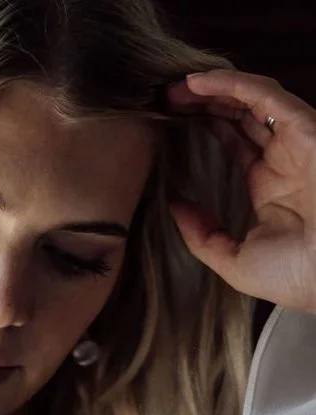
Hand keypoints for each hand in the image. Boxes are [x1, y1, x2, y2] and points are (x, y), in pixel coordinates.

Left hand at [166, 69, 315, 313]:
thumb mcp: (235, 261)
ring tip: (177, 87)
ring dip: (215, 88)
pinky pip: (267, 95)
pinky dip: (233, 84)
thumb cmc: (295, 277)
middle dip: (206, 102)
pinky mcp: (306, 129)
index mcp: (271, 187)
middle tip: (167, 97)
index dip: (208, 125)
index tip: (174, 119)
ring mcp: (296, 143)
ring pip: (253, 99)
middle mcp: (285, 159)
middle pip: (242, 115)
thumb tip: (176, 207)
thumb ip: (203, 236)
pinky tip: (200, 83)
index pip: (237, 142)